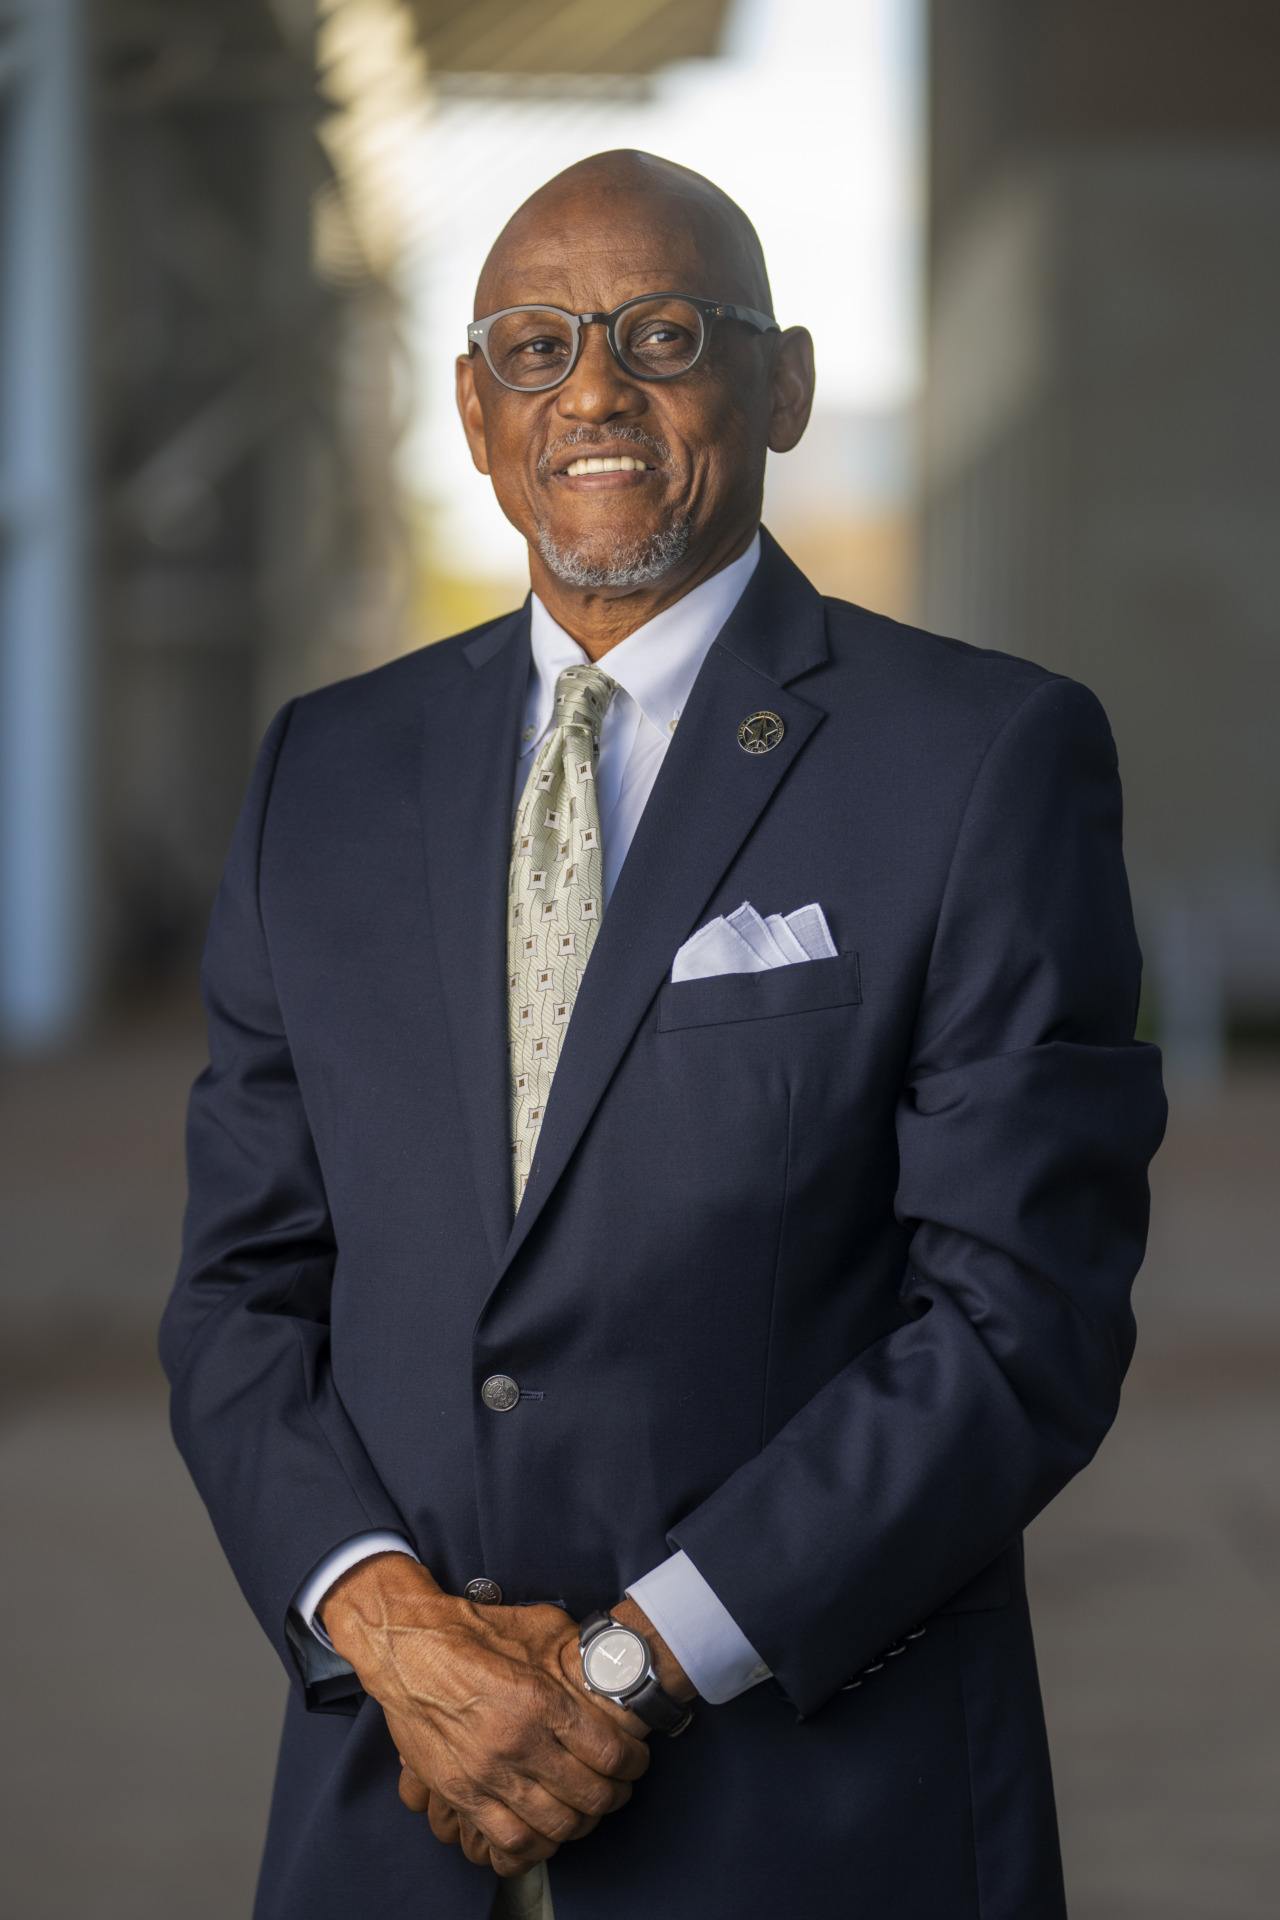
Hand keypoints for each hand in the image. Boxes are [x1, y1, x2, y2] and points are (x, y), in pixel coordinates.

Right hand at [320, 1556, 650, 1875]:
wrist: (407, 1648)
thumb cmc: (473, 1631)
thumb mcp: (536, 1626)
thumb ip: (575, 1652)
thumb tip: (610, 1662)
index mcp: (540, 1700)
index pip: (610, 1754)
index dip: (634, 1763)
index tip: (635, 1761)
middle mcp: (517, 1743)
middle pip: (589, 1795)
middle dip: (613, 1795)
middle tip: (616, 1787)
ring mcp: (486, 1774)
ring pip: (554, 1826)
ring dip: (579, 1823)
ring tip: (583, 1810)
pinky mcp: (459, 1793)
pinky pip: (509, 1841)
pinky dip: (536, 1845)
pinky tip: (545, 1830)